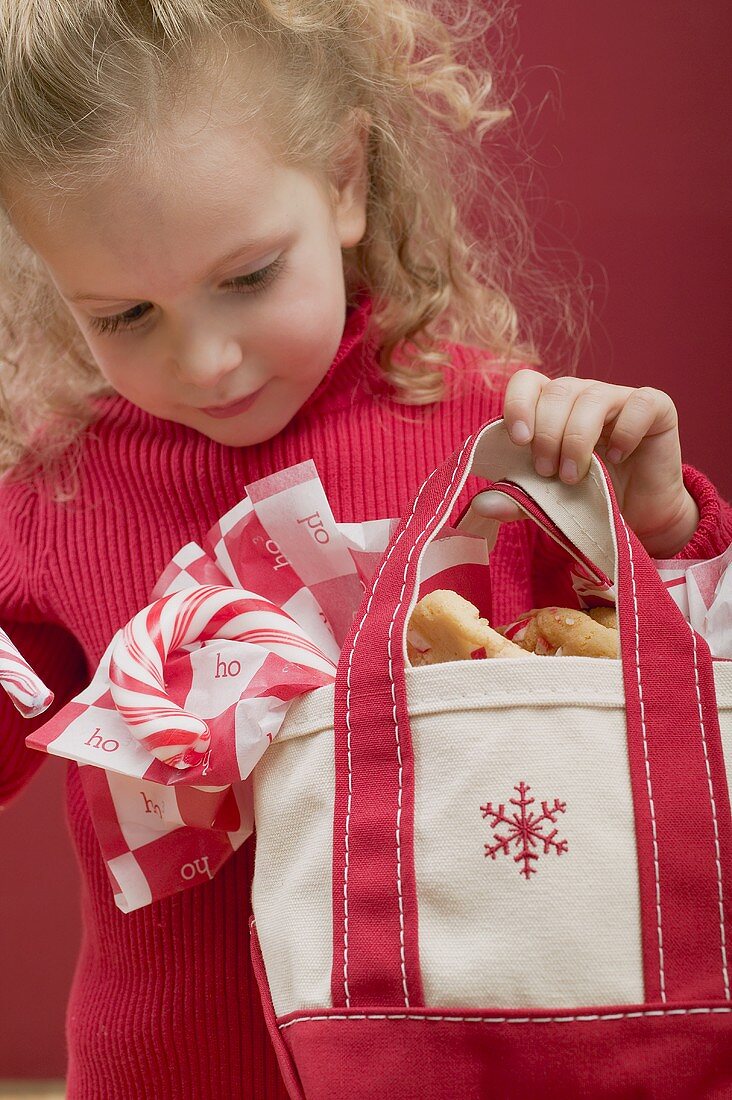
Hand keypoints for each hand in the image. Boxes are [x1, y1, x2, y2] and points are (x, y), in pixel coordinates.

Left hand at [473, 370, 699, 556]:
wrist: (639, 518)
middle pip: (558, 391)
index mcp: (550, 407)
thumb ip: (515, 498)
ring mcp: (619, 398)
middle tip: (548, 473)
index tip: (519, 440)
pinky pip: (639, 404)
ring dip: (577, 439)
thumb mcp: (545, 502)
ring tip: (574, 476)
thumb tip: (481, 502)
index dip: (519, 404)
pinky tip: (619, 457)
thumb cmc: (588, 500)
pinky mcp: (656, 409)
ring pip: (593, 397)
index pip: (527, 381)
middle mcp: (583, 394)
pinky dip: (626, 431)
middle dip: (547, 434)